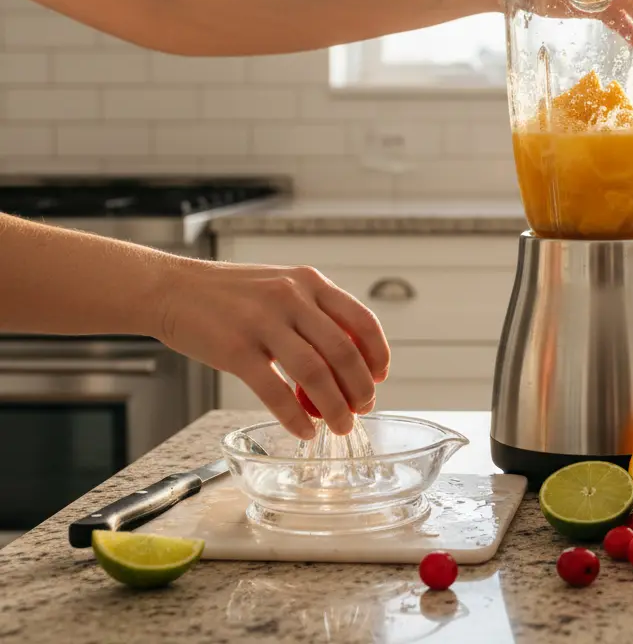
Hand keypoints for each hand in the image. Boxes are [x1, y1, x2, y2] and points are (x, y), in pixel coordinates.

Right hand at [154, 260, 389, 437]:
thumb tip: (349, 356)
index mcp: (309, 282)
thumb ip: (314, 312)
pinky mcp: (236, 349)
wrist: (172, 289)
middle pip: (343, 351)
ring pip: (315, 374)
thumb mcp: (281, 286)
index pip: (362, 320)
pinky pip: (275, 391)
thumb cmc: (229, 294)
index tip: (381, 377)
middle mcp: (291, 298)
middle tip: (362, 408)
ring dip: (334, 407)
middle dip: (360, 387)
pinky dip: (295, 417)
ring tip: (340, 425)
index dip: (378, 354)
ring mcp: (263, 322)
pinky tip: (303, 430)